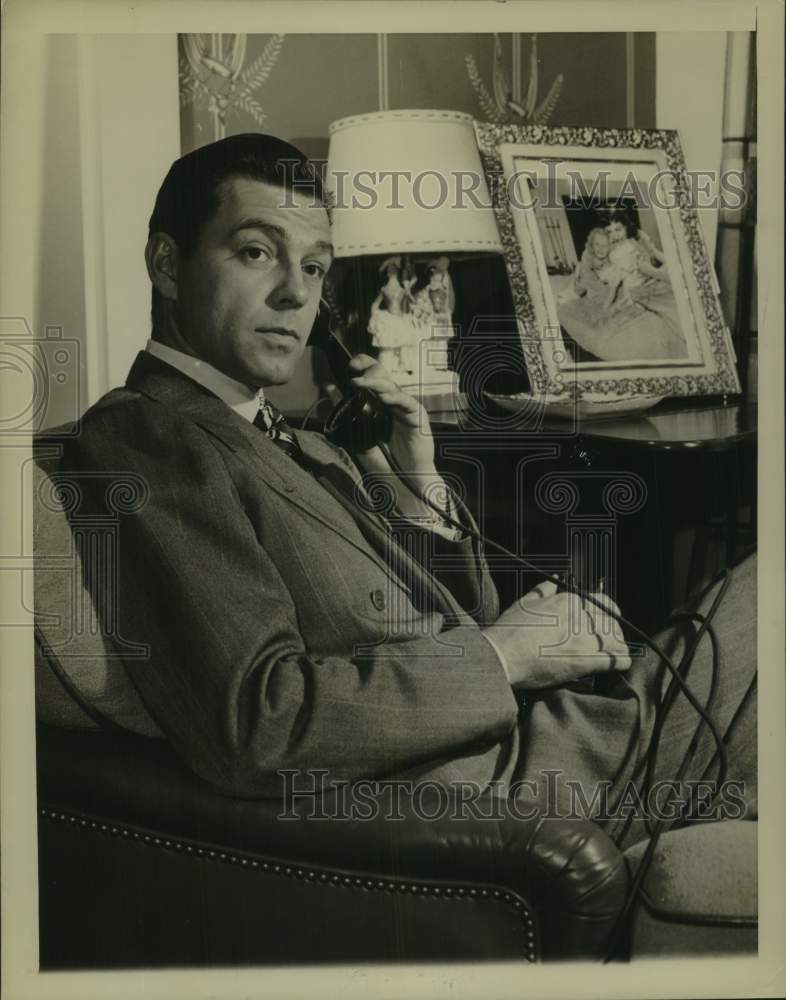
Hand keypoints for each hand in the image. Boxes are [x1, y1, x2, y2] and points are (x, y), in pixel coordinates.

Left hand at [347, 354, 436, 490]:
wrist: (405, 480)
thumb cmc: (384, 459)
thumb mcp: (358, 432)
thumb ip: (345, 409)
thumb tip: (328, 386)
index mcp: (379, 401)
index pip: (372, 374)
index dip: (363, 364)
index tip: (350, 365)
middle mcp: (393, 401)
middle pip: (382, 375)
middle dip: (368, 369)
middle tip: (353, 374)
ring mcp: (406, 408)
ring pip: (391, 386)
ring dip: (374, 383)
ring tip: (358, 383)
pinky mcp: (418, 417)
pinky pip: (407, 403)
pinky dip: (395, 398)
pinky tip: (383, 398)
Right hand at [483, 580, 631, 689]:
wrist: (503, 655)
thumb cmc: (510, 629)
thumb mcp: (526, 601)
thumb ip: (545, 588)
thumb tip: (556, 579)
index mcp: (570, 601)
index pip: (603, 602)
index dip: (609, 612)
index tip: (608, 619)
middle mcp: (581, 617)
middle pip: (612, 623)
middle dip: (613, 632)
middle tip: (608, 642)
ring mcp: (585, 639)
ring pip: (618, 640)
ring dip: (618, 647)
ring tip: (613, 654)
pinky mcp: (585, 661)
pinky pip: (616, 660)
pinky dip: (620, 663)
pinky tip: (617, 665)